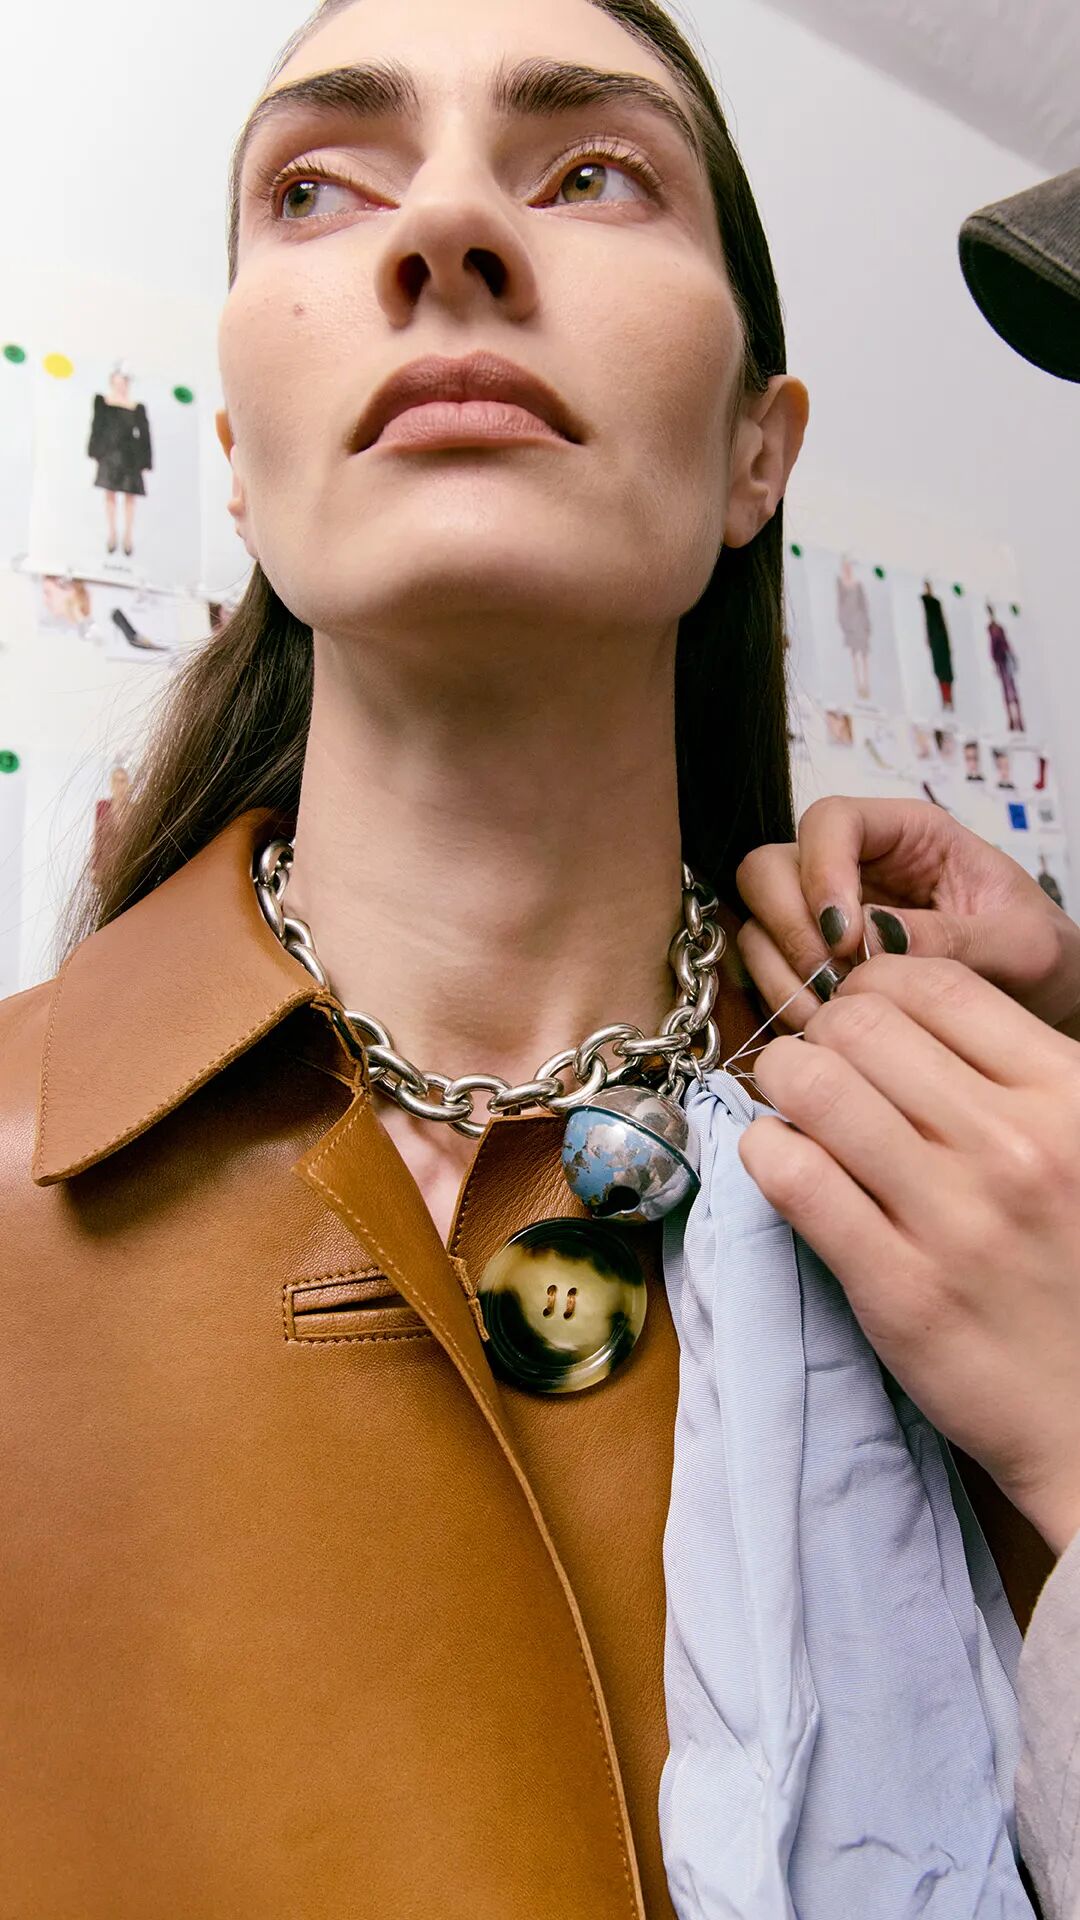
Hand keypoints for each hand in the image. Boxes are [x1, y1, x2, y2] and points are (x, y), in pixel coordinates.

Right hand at [736, 796, 1079, 1035]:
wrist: (1045, 1003)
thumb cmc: (1043, 958)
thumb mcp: (1022, 946)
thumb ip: (953, 938)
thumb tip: (872, 939)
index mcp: (908, 835)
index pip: (829, 820)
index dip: (820, 869)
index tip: (845, 936)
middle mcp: (854, 868)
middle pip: (769, 867)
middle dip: (787, 926)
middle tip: (830, 983)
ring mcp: (824, 917)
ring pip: (756, 924)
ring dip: (781, 974)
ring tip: (831, 1020)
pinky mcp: (812, 966)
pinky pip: (766, 974)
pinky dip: (782, 1004)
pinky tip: (826, 1034)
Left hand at [740, 954, 1079, 1556]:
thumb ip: (1019, 1072)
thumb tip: (914, 1004)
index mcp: (1067, 1096)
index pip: (933, 983)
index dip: (874, 986)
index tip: (860, 1016)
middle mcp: (1012, 1147)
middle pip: (861, 1024)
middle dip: (821, 1032)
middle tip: (821, 1065)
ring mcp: (952, 1220)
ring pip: (813, 1086)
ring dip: (782, 1082)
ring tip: (792, 1106)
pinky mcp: (896, 1290)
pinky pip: (792, 1177)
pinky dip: (766, 1153)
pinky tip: (783, 1163)